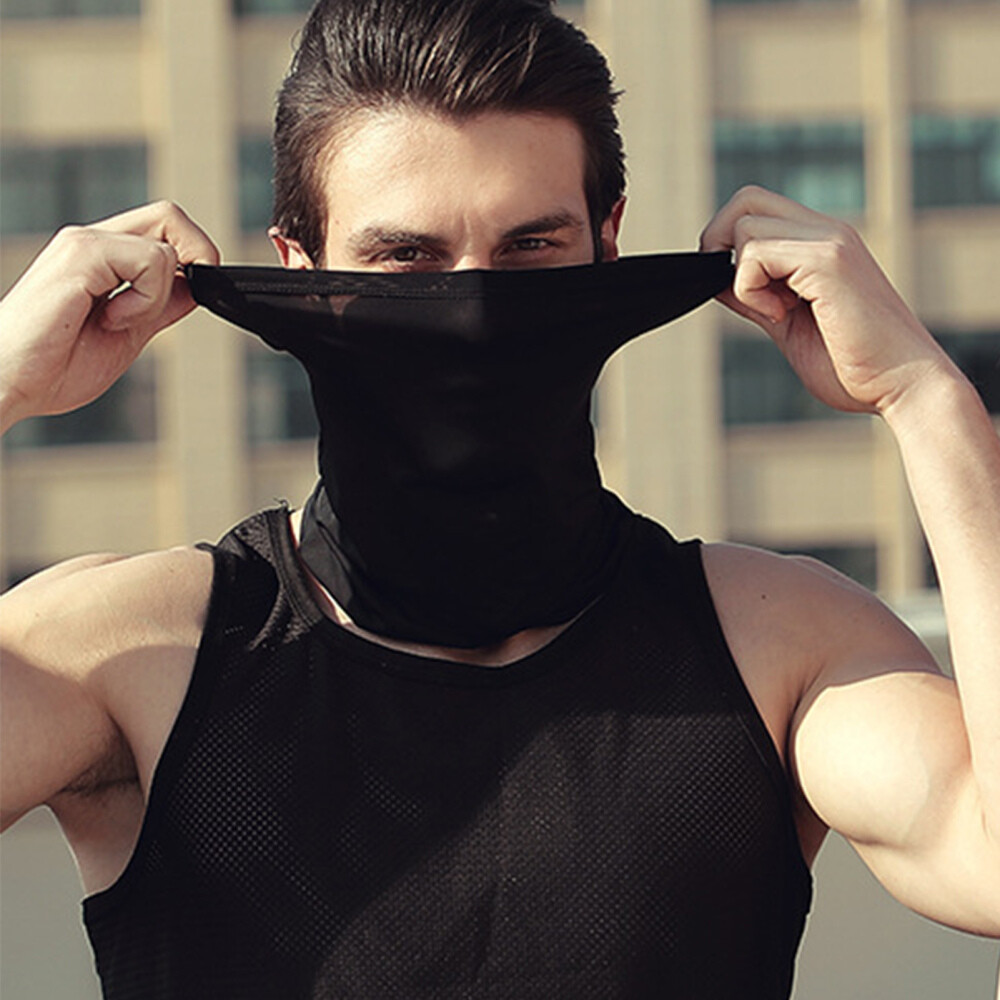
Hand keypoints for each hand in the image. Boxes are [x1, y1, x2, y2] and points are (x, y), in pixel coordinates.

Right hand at [0, 202, 218, 432]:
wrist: (9, 381)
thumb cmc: (54, 364)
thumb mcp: (129, 333)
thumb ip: (160, 306)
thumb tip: (197, 287)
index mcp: (103, 258)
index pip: (165, 229)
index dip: (194, 256)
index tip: (191, 295)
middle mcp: (92, 242)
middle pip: (169, 215)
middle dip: (197, 256)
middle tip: (178, 300)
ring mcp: (84, 244)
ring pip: (165, 244)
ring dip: (158, 295)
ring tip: (120, 321)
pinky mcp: (80, 254)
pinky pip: (150, 260)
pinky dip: (145, 299)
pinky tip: (112, 319)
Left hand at [700, 186, 959, 415]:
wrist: (903, 386)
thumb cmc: (852, 365)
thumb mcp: (787, 323)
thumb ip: (755, 296)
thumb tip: (716, 278)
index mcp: (822, 243)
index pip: (756, 209)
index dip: (727, 244)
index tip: (736, 292)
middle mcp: (828, 231)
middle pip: (746, 199)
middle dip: (718, 243)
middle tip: (734, 292)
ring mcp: (831, 241)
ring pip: (745, 224)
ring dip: (741, 277)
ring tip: (774, 312)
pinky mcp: (828, 260)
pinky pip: (756, 253)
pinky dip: (751, 290)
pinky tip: (782, 315)